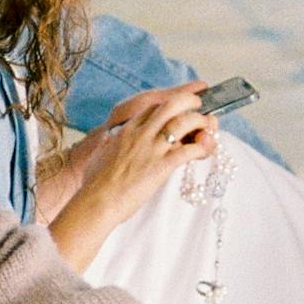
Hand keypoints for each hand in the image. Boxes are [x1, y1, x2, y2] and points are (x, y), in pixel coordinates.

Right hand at [45, 82, 212, 267]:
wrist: (96, 201)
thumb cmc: (94, 185)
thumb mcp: (101, 156)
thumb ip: (109, 146)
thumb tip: (108, 144)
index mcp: (127, 130)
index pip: (154, 107)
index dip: (171, 106)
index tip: (179, 111)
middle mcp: (141, 133)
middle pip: (171, 104)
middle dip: (189, 101)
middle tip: (199, 108)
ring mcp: (152, 149)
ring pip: (185, 122)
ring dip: (201, 122)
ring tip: (208, 128)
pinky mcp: (162, 166)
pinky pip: (190, 150)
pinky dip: (203, 148)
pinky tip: (205, 151)